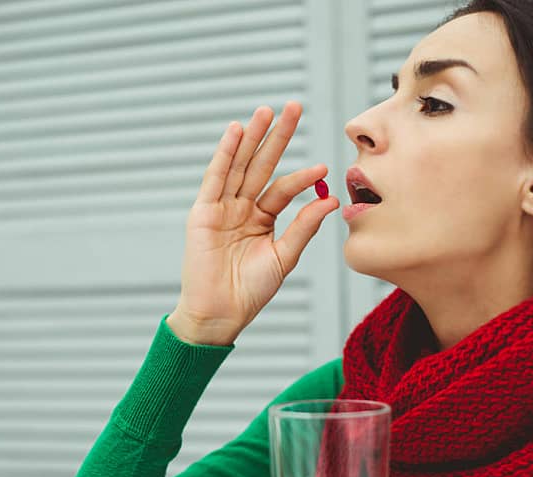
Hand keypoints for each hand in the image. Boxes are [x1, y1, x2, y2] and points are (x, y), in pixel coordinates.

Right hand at [167, 101, 339, 345]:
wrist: (221, 312)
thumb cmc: (250, 291)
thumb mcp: (284, 257)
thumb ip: (303, 228)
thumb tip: (329, 200)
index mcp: (260, 219)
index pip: (282, 189)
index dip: (301, 177)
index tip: (324, 166)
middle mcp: (240, 208)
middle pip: (260, 165)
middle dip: (276, 137)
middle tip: (294, 107)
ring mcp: (220, 207)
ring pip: (239, 165)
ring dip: (252, 137)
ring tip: (266, 111)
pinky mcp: (202, 212)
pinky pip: (216, 178)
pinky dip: (225, 154)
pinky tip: (237, 132)